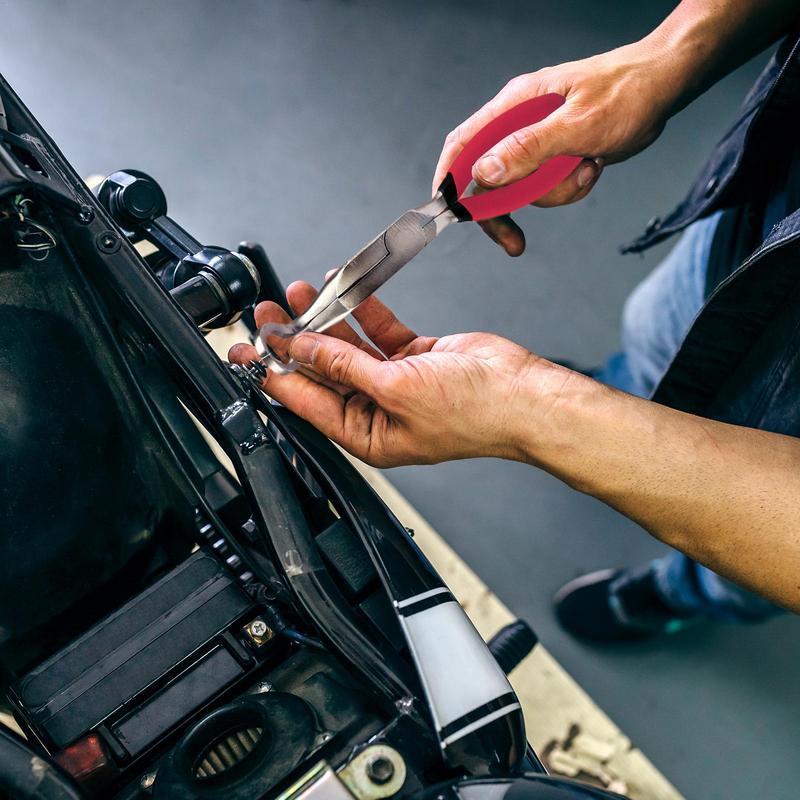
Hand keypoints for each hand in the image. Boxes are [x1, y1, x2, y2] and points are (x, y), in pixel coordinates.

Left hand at [229, 282, 572, 466]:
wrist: (523, 394)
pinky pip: (378, 329)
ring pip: (347, 345)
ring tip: (298, 292)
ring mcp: (395, 381)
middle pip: (322, 369)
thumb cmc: (474, 413)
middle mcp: (376, 409)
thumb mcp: (395, 389)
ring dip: (324, 318)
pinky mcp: (414, 356)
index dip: (273, 372)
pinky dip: (362, 309)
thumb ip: (344, 365)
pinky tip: (344, 289)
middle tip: (266, 313)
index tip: (247, 350)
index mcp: (366, 434)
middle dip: (293, 340)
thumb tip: (302, 348)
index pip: (306, 401)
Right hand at [433, 40, 678, 254]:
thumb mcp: (577, 126)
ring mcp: (537, 142)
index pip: (464, 145)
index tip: (446, 213)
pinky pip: (549, 188)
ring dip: (556, 191)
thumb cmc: (625, 93)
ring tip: (588, 166)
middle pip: (489, 180)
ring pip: (525, 189)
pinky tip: (593, 165)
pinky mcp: (555, 155)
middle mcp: (518, 124)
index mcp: (514, 107)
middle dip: (506, 211)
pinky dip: (571, 187)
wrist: (662, 88)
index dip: (449, 180)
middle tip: (514, 243)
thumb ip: (528, 149)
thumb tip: (484, 174)